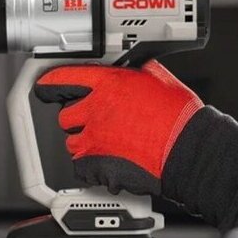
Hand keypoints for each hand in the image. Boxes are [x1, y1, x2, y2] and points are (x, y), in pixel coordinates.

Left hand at [35, 60, 202, 195]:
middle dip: (77, 120)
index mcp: (109, 84)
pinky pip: (80, 166)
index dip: (51, 83)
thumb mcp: (158, 79)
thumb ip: (134, 73)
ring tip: (110, 144)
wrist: (191, 151)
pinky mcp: (97, 164)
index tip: (45, 87)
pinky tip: (110, 161)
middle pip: (65, 116)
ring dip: (85, 143)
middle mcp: (96, 109)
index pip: (63, 78)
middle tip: (97, 123)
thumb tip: (130, 69)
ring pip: (72, 142)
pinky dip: (91, 167)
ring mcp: (95, 138)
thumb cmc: (180, 119)